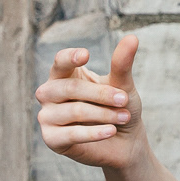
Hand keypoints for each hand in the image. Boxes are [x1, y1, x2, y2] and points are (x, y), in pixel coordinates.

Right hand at [35, 35, 146, 169]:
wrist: (124, 143)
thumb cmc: (119, 109)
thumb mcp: (123, 85)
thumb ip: (122, 64)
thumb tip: (132, 37)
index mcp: (64, 75)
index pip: (59, 62)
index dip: (69, 57)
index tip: (86, 55)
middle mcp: (50, 93)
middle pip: (69, 88)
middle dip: (100, 94)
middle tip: (124, 99)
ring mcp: (47, 116)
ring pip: (73, 111)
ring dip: (103, 114)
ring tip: (123, 117)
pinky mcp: (51, 139)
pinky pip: (70, 134)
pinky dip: (94, 133)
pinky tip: (111, 131)